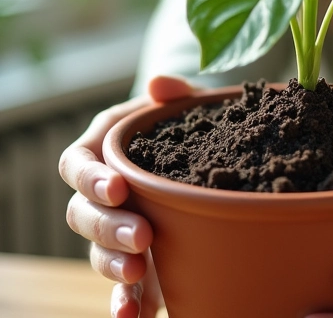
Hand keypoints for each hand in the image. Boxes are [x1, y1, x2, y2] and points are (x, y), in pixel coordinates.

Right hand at [58, 75, 195, 317]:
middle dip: (107, 227)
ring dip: (113, 266)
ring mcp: (115, 229)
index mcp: (104, 149)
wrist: (210, 154)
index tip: (116, 187)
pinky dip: (125, 305)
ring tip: (139, 274)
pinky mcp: (135, 260)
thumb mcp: (187, 105)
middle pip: (82, 215)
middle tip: (141, 235)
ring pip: (97, 252)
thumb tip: (159, 83)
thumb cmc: (189, 124)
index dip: (90, 177)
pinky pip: (122, 288)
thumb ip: (175, 94)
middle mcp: (102, 193)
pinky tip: (135, 317)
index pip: (77, 164)